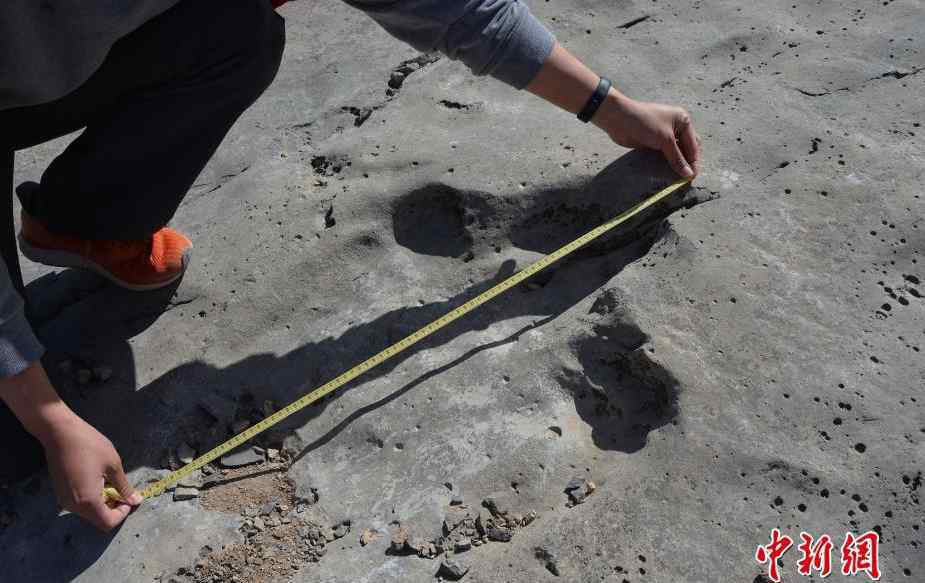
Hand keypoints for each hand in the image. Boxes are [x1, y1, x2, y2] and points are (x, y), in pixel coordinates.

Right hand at [0, 362, 140, 530]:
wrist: (59, 432)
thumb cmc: (90, 445)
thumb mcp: (113, 465)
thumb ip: (124, 487)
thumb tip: (135, 501)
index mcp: (88, 501)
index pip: (108, 523)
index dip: (122, 513)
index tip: (129, 497)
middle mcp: (73, 506)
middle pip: (98, 520)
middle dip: (114, 509)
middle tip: (122, 489)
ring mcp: (64, 500)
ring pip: (89, 512)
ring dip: (103, 503)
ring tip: (111, 482)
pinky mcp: (61, 493)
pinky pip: (80, 504)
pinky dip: (93, 498)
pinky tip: (98, 480)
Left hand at [593, 91, 700, 177]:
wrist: (618, 118)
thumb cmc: (645, 123)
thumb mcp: (664, 140)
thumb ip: (677, 158)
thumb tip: (688, 174)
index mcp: (683, 120)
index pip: (693, 144)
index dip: (694, 161)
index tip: (692, 177)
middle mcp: (676, 126)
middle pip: (687, 148)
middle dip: (687, 162)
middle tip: (686, 178)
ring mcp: (664, 134)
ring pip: (675, 152)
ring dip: (677, 163)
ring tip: (678, 178)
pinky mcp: (654, 141)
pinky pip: (664, 154)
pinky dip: (667, 162)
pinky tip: (666, 172)